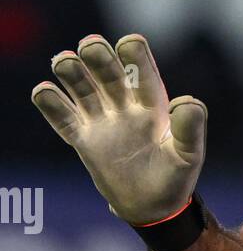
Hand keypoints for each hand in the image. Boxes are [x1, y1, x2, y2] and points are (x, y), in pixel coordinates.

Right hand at [31, 34, 206, 224]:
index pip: (143, 73)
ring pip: (83, 90)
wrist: (152, 207)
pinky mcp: (84, 140)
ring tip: (63, 60)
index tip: (129, 43)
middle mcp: (125, 107)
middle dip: (99, 58)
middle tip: (90, 44)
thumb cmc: (175, 178)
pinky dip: (52, 105)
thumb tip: (186, 101)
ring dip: (73, 73)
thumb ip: (190, 129)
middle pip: (108, 74)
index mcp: (152, 106)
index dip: (136, 57)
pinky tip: (43, 90)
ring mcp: (102, 122)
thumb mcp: (188, 155)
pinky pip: (64, 119)